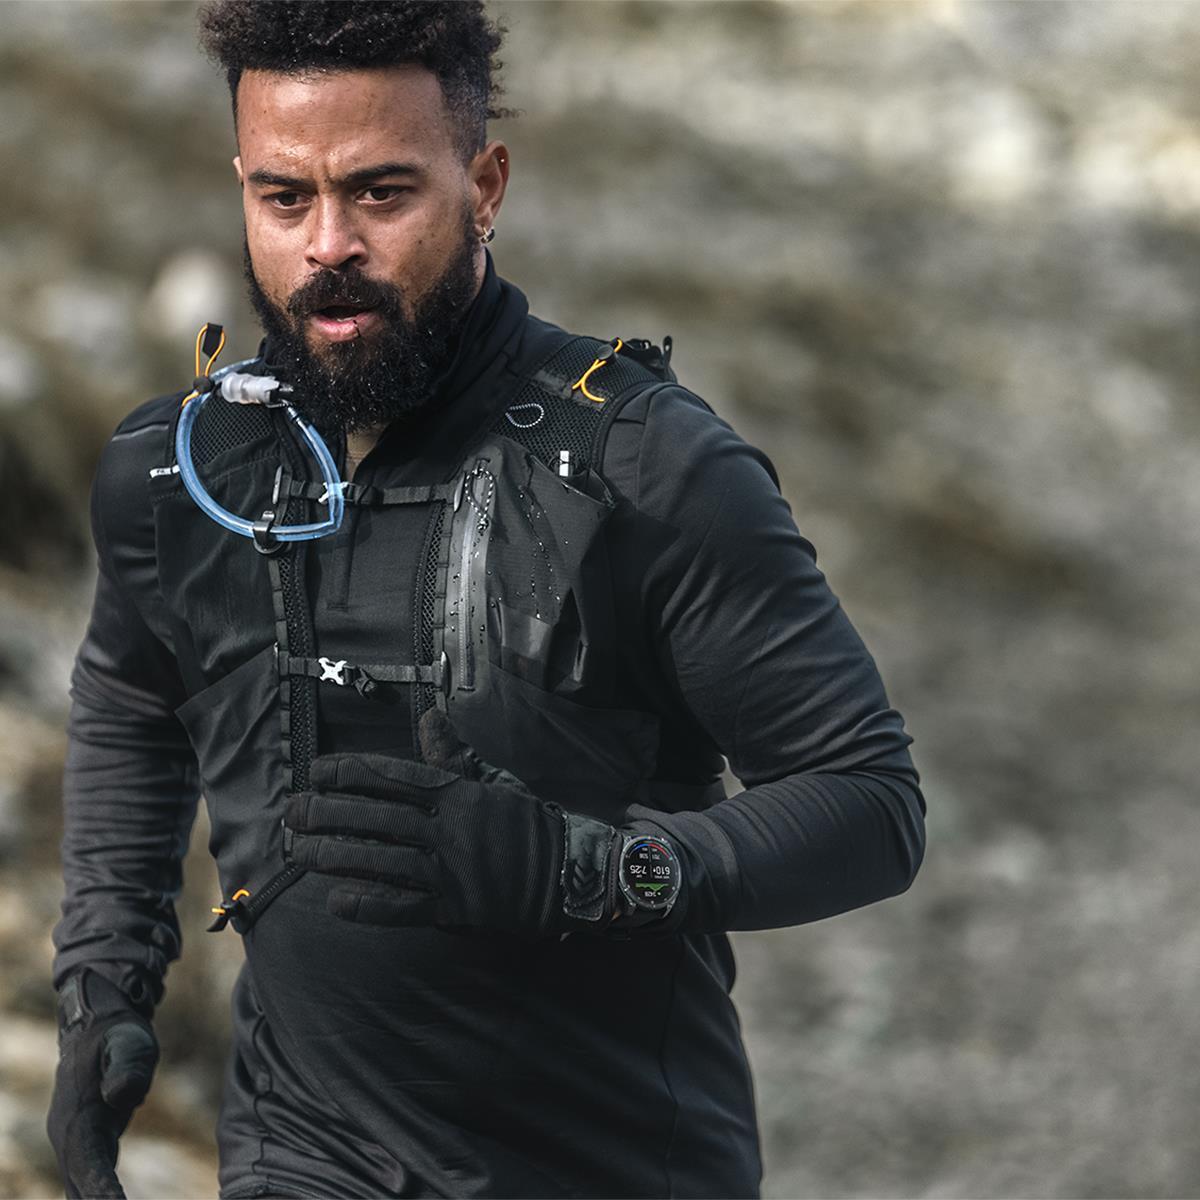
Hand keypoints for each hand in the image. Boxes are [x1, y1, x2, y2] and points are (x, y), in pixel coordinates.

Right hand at [46, 969, 158, 1199]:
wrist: (96, 1022)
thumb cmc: (117, 1032)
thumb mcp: (130, 1042)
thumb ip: (128, 1066)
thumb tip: (121, 1096)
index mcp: (78, 1117)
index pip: (89, 1166)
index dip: (101, 1193)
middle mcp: (68, 1135)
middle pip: (80, 1186)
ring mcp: (72, 1140)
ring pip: (80, 1186)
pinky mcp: (85, 1140)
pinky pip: (91, 1177)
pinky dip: (99, 1196)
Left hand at [282, 708, 628, 935]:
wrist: (568, 872)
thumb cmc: (526, 824)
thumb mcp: (491, 781)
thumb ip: (452, 755)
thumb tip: (428, 717)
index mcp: (457, 792)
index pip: (392, 777)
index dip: (349, 773)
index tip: (316, 771)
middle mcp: (449, 828)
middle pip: (377, 817)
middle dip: (328, 812)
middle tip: (291, 812)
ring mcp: (450, 870)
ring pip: (381, 859)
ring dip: (334, 856)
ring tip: (298, 852)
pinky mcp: (455, 908)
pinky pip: (402, 907)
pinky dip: (367, 904)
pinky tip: (336, 900)